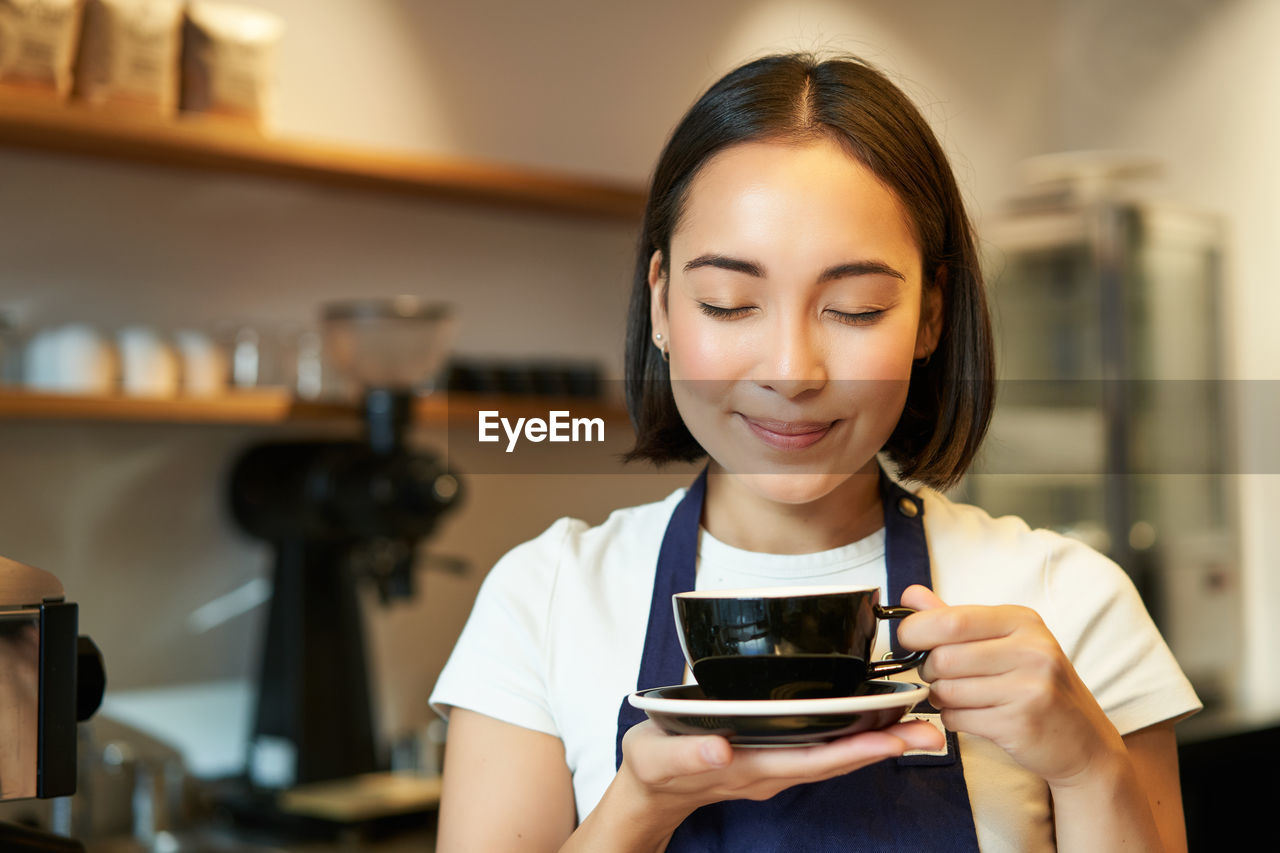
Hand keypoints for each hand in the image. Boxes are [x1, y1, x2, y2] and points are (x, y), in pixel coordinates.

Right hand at [613, 718, 943, 831]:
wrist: (649, 791)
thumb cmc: (653, 767)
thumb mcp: (658, 758)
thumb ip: (688, 754)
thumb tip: (720, 749)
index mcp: (749, 767)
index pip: (813, 759)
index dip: (855, 748)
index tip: (893, 736)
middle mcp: (771, 770)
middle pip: (837, 760)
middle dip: (884, 745)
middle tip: (929, 729)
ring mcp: (774, 767)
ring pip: (834, 756)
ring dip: (875, 742)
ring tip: (916, 725)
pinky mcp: (772, 758)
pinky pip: (821, 751)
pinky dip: (851, 738)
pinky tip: (872, 723)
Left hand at [897, 584, 1127, 787]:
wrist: (1083, 741)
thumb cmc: (1035, 685)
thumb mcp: (1003, 641)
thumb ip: (954, 618)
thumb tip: (909, 594)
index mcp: (1022, 621)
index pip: (953, 619)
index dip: (917, 630)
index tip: (907, 640)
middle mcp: (1031, 650)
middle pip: (944, 657)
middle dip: (928, 670)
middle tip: (938, 676)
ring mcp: (1029, 688)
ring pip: (947, 690)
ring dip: (939, 697)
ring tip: (957, 696)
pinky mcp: (1020, 723)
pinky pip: (957, 718)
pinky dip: (952, 718)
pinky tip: (972, 715)